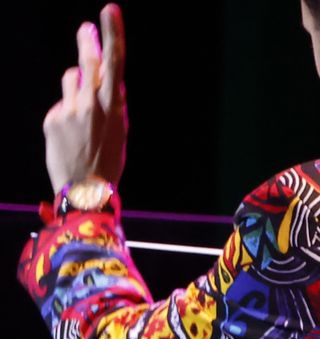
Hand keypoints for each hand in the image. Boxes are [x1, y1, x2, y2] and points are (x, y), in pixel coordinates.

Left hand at [44, 4, 127, 192]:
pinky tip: (71, 133)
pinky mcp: (53, 118)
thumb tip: (100, 75)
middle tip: (86, 28)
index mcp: (114, 107)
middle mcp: (91, 104)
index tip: (108, 10)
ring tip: (82, 109)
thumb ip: (111, 101)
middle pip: (87, 61)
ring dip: (76, 86)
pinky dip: (66, 111)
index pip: (114, 63)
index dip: (112, 34)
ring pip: (71, 80)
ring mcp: (70, 110)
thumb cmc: (108, 160)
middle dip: (87, 41)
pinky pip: (61, 103)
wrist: (86, 191)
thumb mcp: (119, 129)